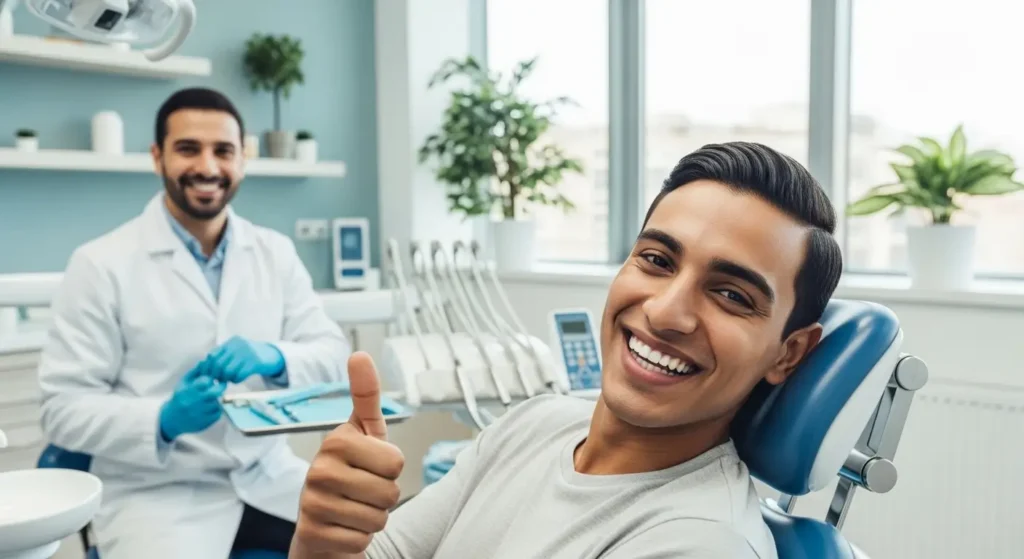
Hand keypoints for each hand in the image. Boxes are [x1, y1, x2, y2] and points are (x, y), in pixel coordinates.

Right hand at [159, 358, 227, 441]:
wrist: (171, 420)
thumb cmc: (179, 397)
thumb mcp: (183, 383)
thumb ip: (195, 372)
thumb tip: (206, 361)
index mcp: (187, 391)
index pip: (205, 381)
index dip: (212, 378)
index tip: (214, 377)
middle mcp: (194, 403)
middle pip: (214, 393)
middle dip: (220, 387)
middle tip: (222, 385)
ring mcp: (200, 414)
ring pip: (217, 403)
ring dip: (218, 399)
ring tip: (213, 397)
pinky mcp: (205, 423)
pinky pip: (217, 414)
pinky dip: (217, 409)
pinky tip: (211, 407)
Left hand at [206, 335, 284, 382]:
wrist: (272, 356)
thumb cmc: (250, 356)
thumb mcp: (237, 351)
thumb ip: (223, 355)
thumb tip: (205, 367)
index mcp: (231, 342)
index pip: (212, 355)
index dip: (208, 368)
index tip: (209, 376)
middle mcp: (238, 345)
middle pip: (218, 364)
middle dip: (216, 375)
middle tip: (219, 381)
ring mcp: (247, 353)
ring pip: (228, 371)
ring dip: (227, 379)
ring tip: (230, 379)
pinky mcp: (255, 363)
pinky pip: (239, 375)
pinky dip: (236, 380)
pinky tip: (238, 379)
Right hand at [291, 352, 404, 557]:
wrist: (322, 523)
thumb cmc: (351, 473)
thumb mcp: (364, 433)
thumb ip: (366, 395)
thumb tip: (359, 354)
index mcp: (335, 440)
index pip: (395, 462)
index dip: (391, 469)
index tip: (370, 464)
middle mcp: (318, 469)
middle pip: (389, 492)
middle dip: (384, 497)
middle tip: (363, 491)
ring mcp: (312, 503)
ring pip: (378, 519)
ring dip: (373, 518)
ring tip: (353, 508)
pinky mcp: (313, 535)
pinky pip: (362, 541)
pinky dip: (359, 539)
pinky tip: (343, 528)